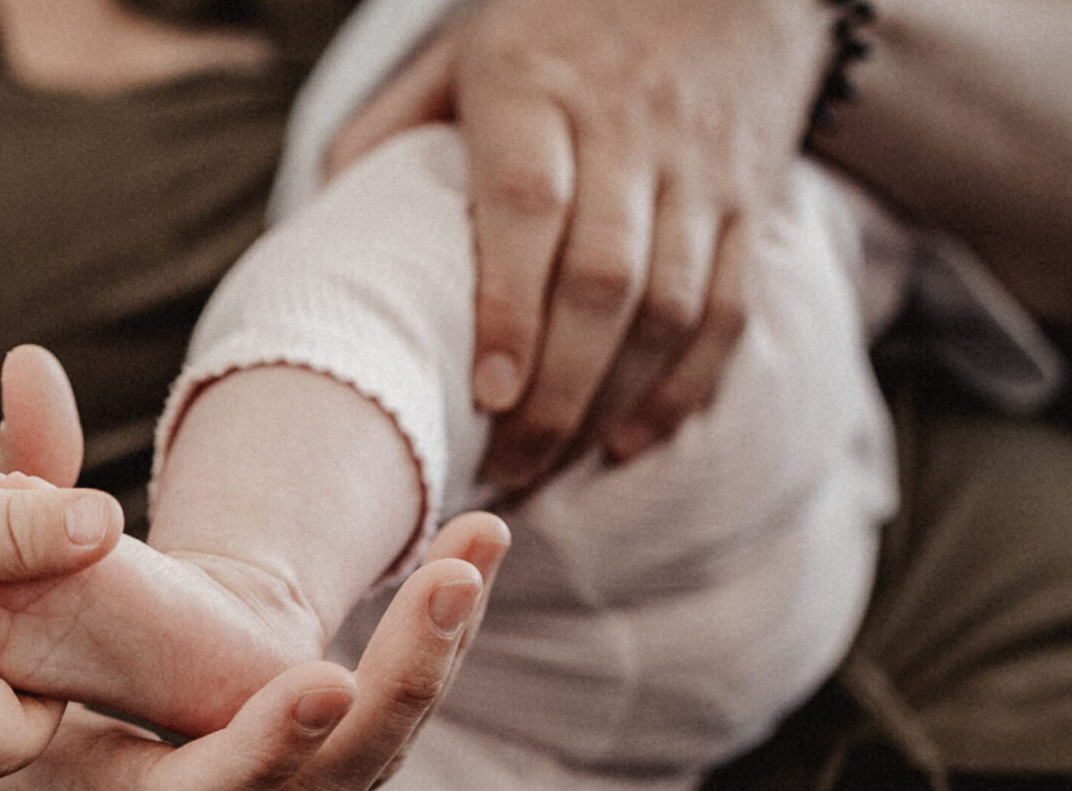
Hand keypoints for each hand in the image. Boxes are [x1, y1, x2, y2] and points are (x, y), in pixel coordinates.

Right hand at [0, 511, 510, 790]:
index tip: (327, 682)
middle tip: (452, 584)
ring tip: (480, 546)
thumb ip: (4, 511)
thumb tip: (31, 364)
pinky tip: (466, 570)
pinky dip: (420, 664)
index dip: (263, 750)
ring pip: (365, 765)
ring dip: (429, 661)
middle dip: (397, 690)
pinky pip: (368, 743)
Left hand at [329, 0, 830, 487]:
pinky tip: (628, 441)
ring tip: (553, 465)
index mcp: (537, 87)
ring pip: (670, 309)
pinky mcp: (748, 202)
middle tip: (507, 466)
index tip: (485, 397)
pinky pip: (726, 311)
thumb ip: (393, 126)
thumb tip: (323, 219)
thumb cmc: (566, 15)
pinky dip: (682, 389)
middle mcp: (627, 129)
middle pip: (603, 281)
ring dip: (612, 405)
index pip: (528, 206)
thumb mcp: (467, 45)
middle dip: (556, 393)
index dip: (509, 309)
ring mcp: (697, 170)